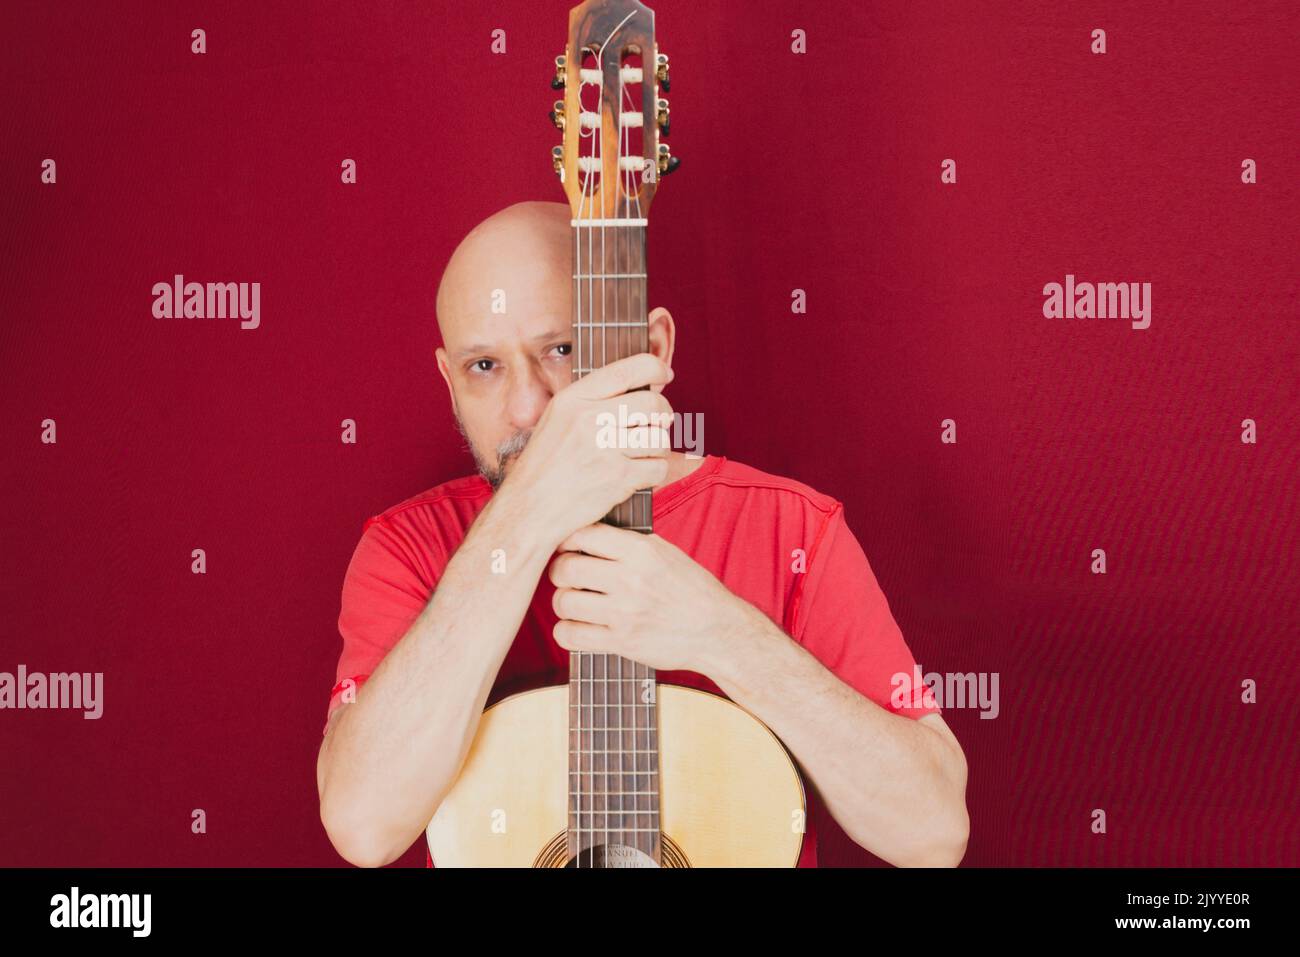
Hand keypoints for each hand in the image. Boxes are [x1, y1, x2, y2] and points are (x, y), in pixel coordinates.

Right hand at [499, 353, 675, 551]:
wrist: (528, 509)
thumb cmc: (545, 466)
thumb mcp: (557, 419)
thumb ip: (592, 400)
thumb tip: (640, 388)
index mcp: (574, 399)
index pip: (629, 369)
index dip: (655, 368)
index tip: (664, 375)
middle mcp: (589, 419)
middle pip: (653, 404)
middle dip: (664, 414)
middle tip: (659, 423)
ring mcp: (604, 449)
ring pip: (660, 438)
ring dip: (658, 448)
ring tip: (642, 454)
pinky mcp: (617, 478)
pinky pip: (658, 468)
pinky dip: (654, 473)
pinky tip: (638, 475)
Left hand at [546, 522, 756, 675]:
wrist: (717, 630)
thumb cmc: (691, 589)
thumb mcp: (666, 553)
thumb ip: (628, 543)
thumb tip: (588, 533)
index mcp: (641, 551)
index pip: (583, 535)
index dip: (566, 541)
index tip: (566, 548)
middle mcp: (630, 578)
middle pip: (566, 568)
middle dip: (559, 572)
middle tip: (567, 578)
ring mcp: (624, 612)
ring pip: (564, 601)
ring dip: (564, 603)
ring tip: (575, 603)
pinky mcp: (621, 642)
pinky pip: (570, 635)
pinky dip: (567, 631)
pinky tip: (578, 627)